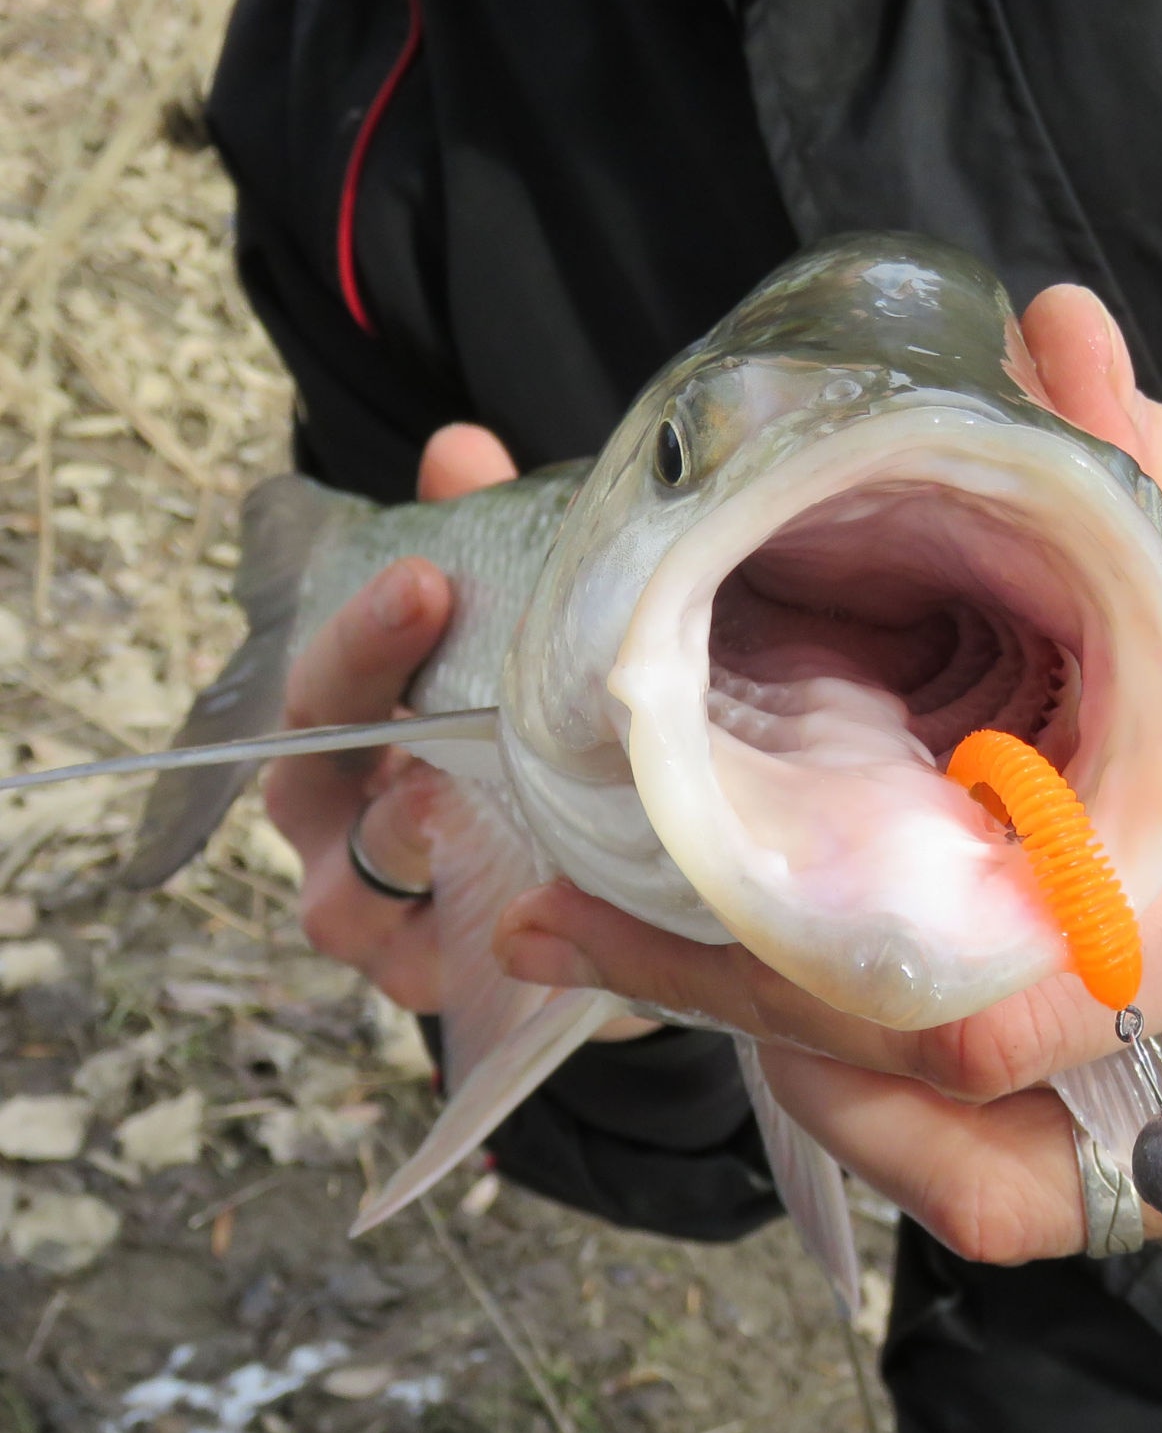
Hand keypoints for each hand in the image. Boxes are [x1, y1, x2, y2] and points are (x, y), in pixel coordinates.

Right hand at [264, 424, 516, 1010]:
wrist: (578, 879)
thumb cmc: (516, 745)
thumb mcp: (508, 644)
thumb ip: (483, 549)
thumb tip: (457, 451)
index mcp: (346, 741)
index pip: (322, 685)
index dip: (360, 634)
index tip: (422, 575)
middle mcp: (341, 826)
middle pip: (313, 778)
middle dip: (370, 695)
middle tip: (442, 629)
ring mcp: (382, 913)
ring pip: (359, 890)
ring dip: (414, 838)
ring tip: (469, 788)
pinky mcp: (439, 982)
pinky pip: (435, 974)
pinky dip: (474, 947)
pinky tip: (532, 910)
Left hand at [492, 287, 1161, 1264]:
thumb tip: (1039, 365)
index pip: (1025, 966)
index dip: (817, 950)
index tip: (671, 895)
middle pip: (969, 1084)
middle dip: (766, 1017)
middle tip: (622, 931)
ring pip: (1005, 1190)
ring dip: (846, 1096)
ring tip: (733, 989)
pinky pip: (1087, 1211)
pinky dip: (964, 1137)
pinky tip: (902, 1044)